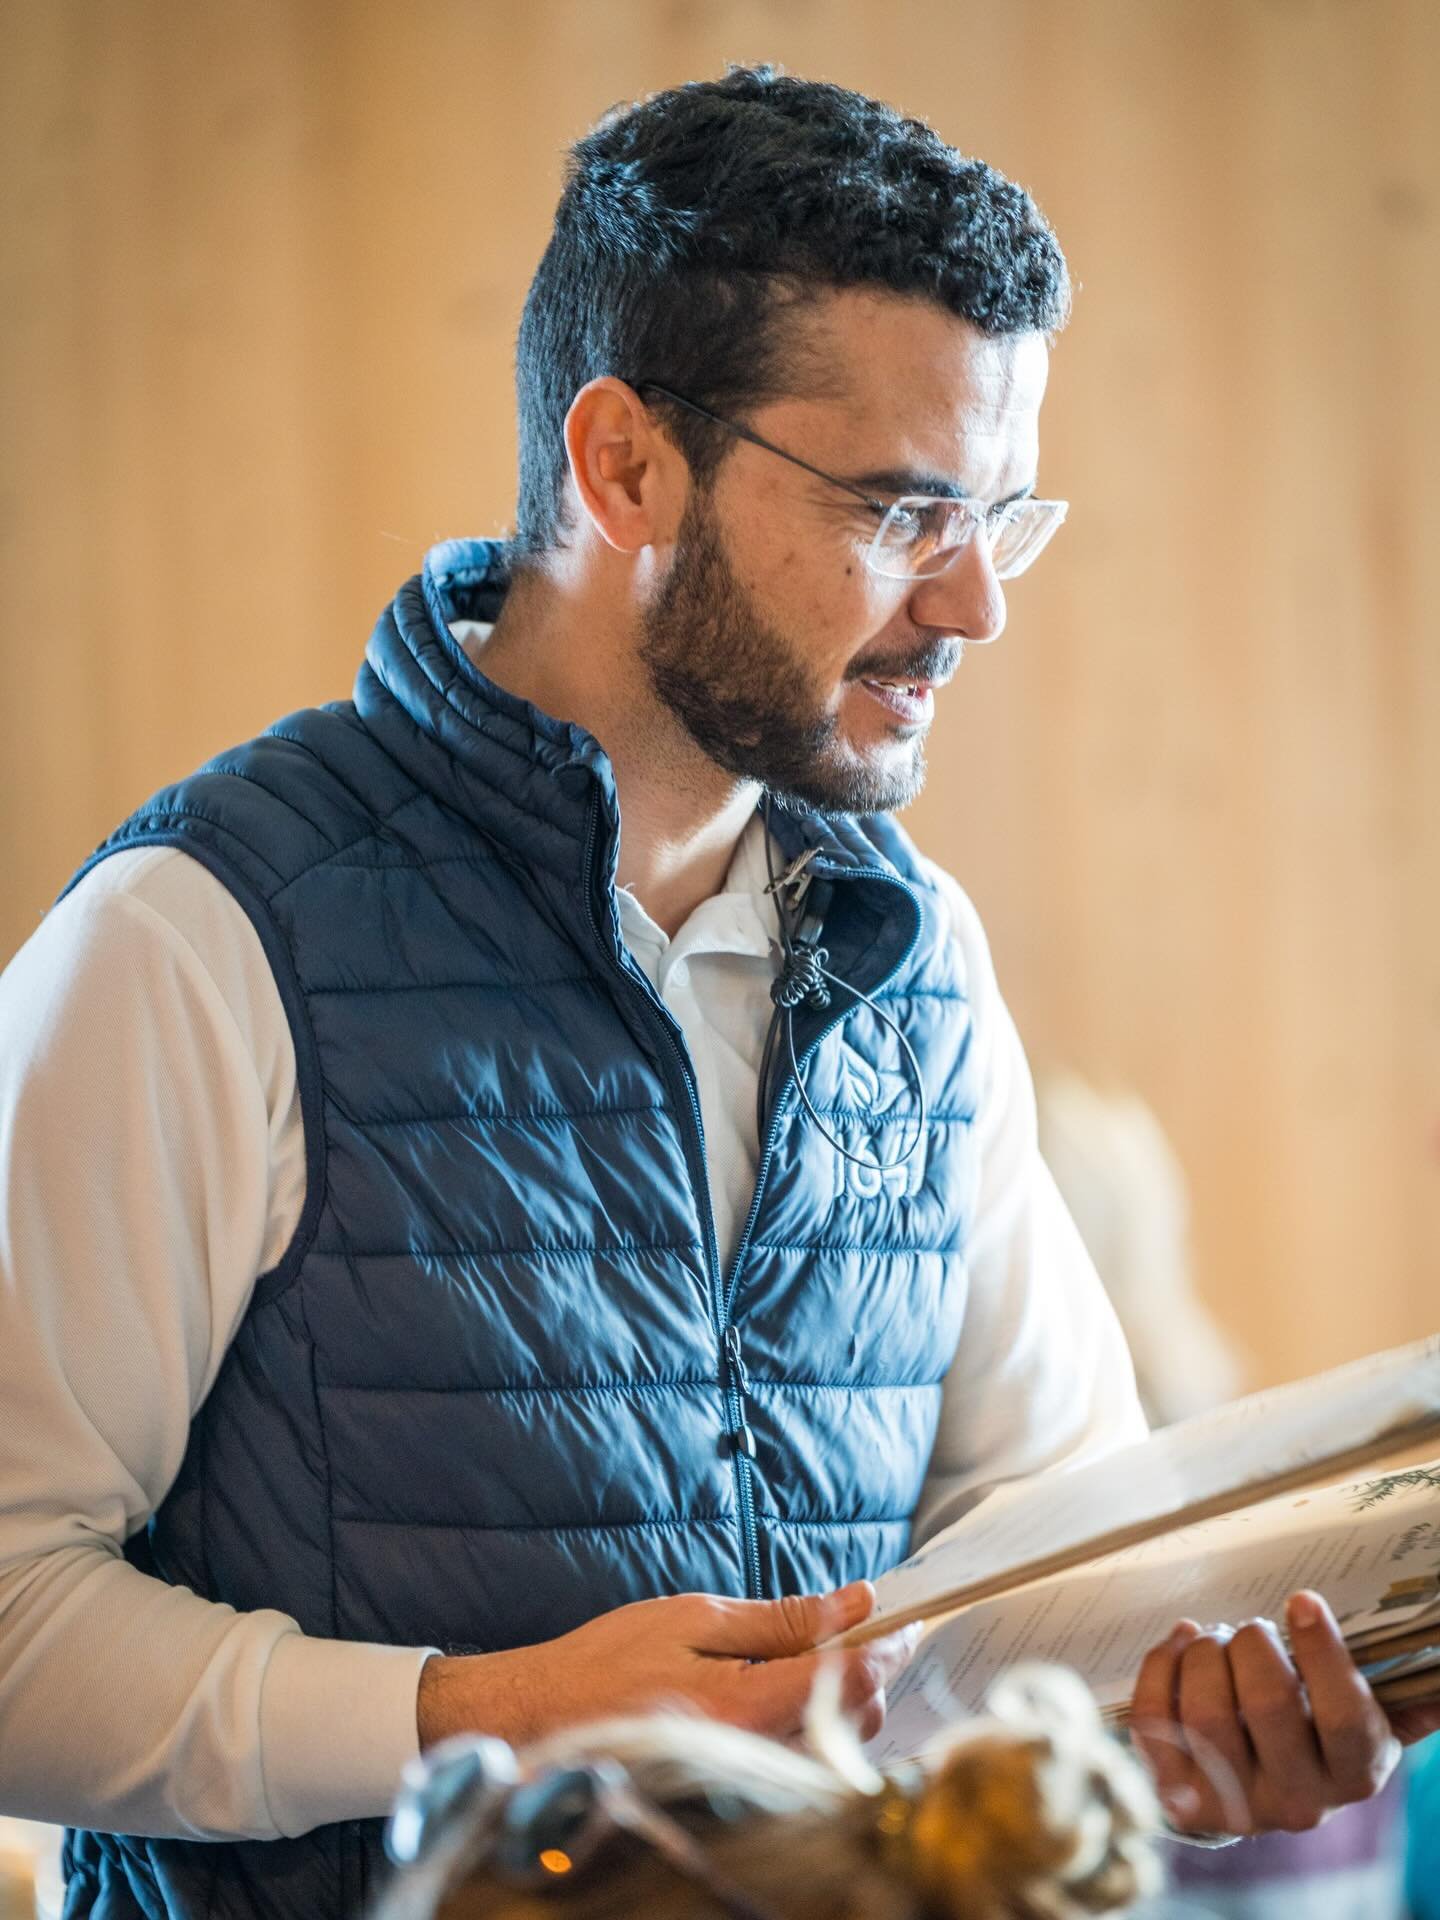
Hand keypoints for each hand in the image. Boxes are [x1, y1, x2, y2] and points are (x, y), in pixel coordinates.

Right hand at [417, 1579, 919, 1751]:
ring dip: (846, 1701)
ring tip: (820, 1658)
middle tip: (859, 1628)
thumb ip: (784, 1617)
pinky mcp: (739, 1795)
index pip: (851, 1679)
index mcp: (745, 1706)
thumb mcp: (696, 1616)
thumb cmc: (607, 1664)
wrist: (543, 1724)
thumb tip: (857, 1601)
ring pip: (837, 1748)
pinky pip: (805, 1765)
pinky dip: (816, 1727)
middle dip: (869, 1672)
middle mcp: (756, 1758)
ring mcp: (749, 1785)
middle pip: (857, 1721)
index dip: (888, 1645)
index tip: (906, 1619)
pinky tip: (792, 1695)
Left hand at [1130, 1589, 1422, 1835]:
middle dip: (1253, 1644)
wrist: (1257, 1793)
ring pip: (1207, 1713)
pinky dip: (1161, 1666)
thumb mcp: (1370, 1720)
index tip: (1302, 1599)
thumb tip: (1438, 1664)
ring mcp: (1232, 1803)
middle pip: (1268, 1705)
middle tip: (1251, 1627)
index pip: (1342, 1715)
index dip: (1321, 1651)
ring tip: (1214, 1638)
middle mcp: (1297, 1799)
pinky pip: (1155, 1721)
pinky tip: (1181, 1644)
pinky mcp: (1177, 1794)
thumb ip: (1406, 1695)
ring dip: (1205, 1653)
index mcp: (1354, 1773)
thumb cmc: (1317, 1733)